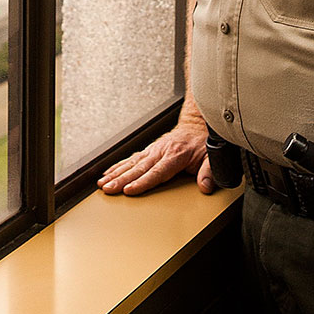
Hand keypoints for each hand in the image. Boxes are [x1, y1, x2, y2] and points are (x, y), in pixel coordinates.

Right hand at [98, 112, 212, 195]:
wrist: (196, 124)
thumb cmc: (203, 143)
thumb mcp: (211, 156)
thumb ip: (209, 172)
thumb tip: (205, 187)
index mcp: (175, 155)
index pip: (156, 172)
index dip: (142, 182)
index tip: (129, 190)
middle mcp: (160, 152)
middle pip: (138, 168)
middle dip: (121, 180)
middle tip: (108, 189)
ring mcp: (153, 150)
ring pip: (131, 163)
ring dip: (116, 174)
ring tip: (102, 184)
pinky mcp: (149, 150)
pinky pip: (131, 159)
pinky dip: (118, 166)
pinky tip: (108, 173)